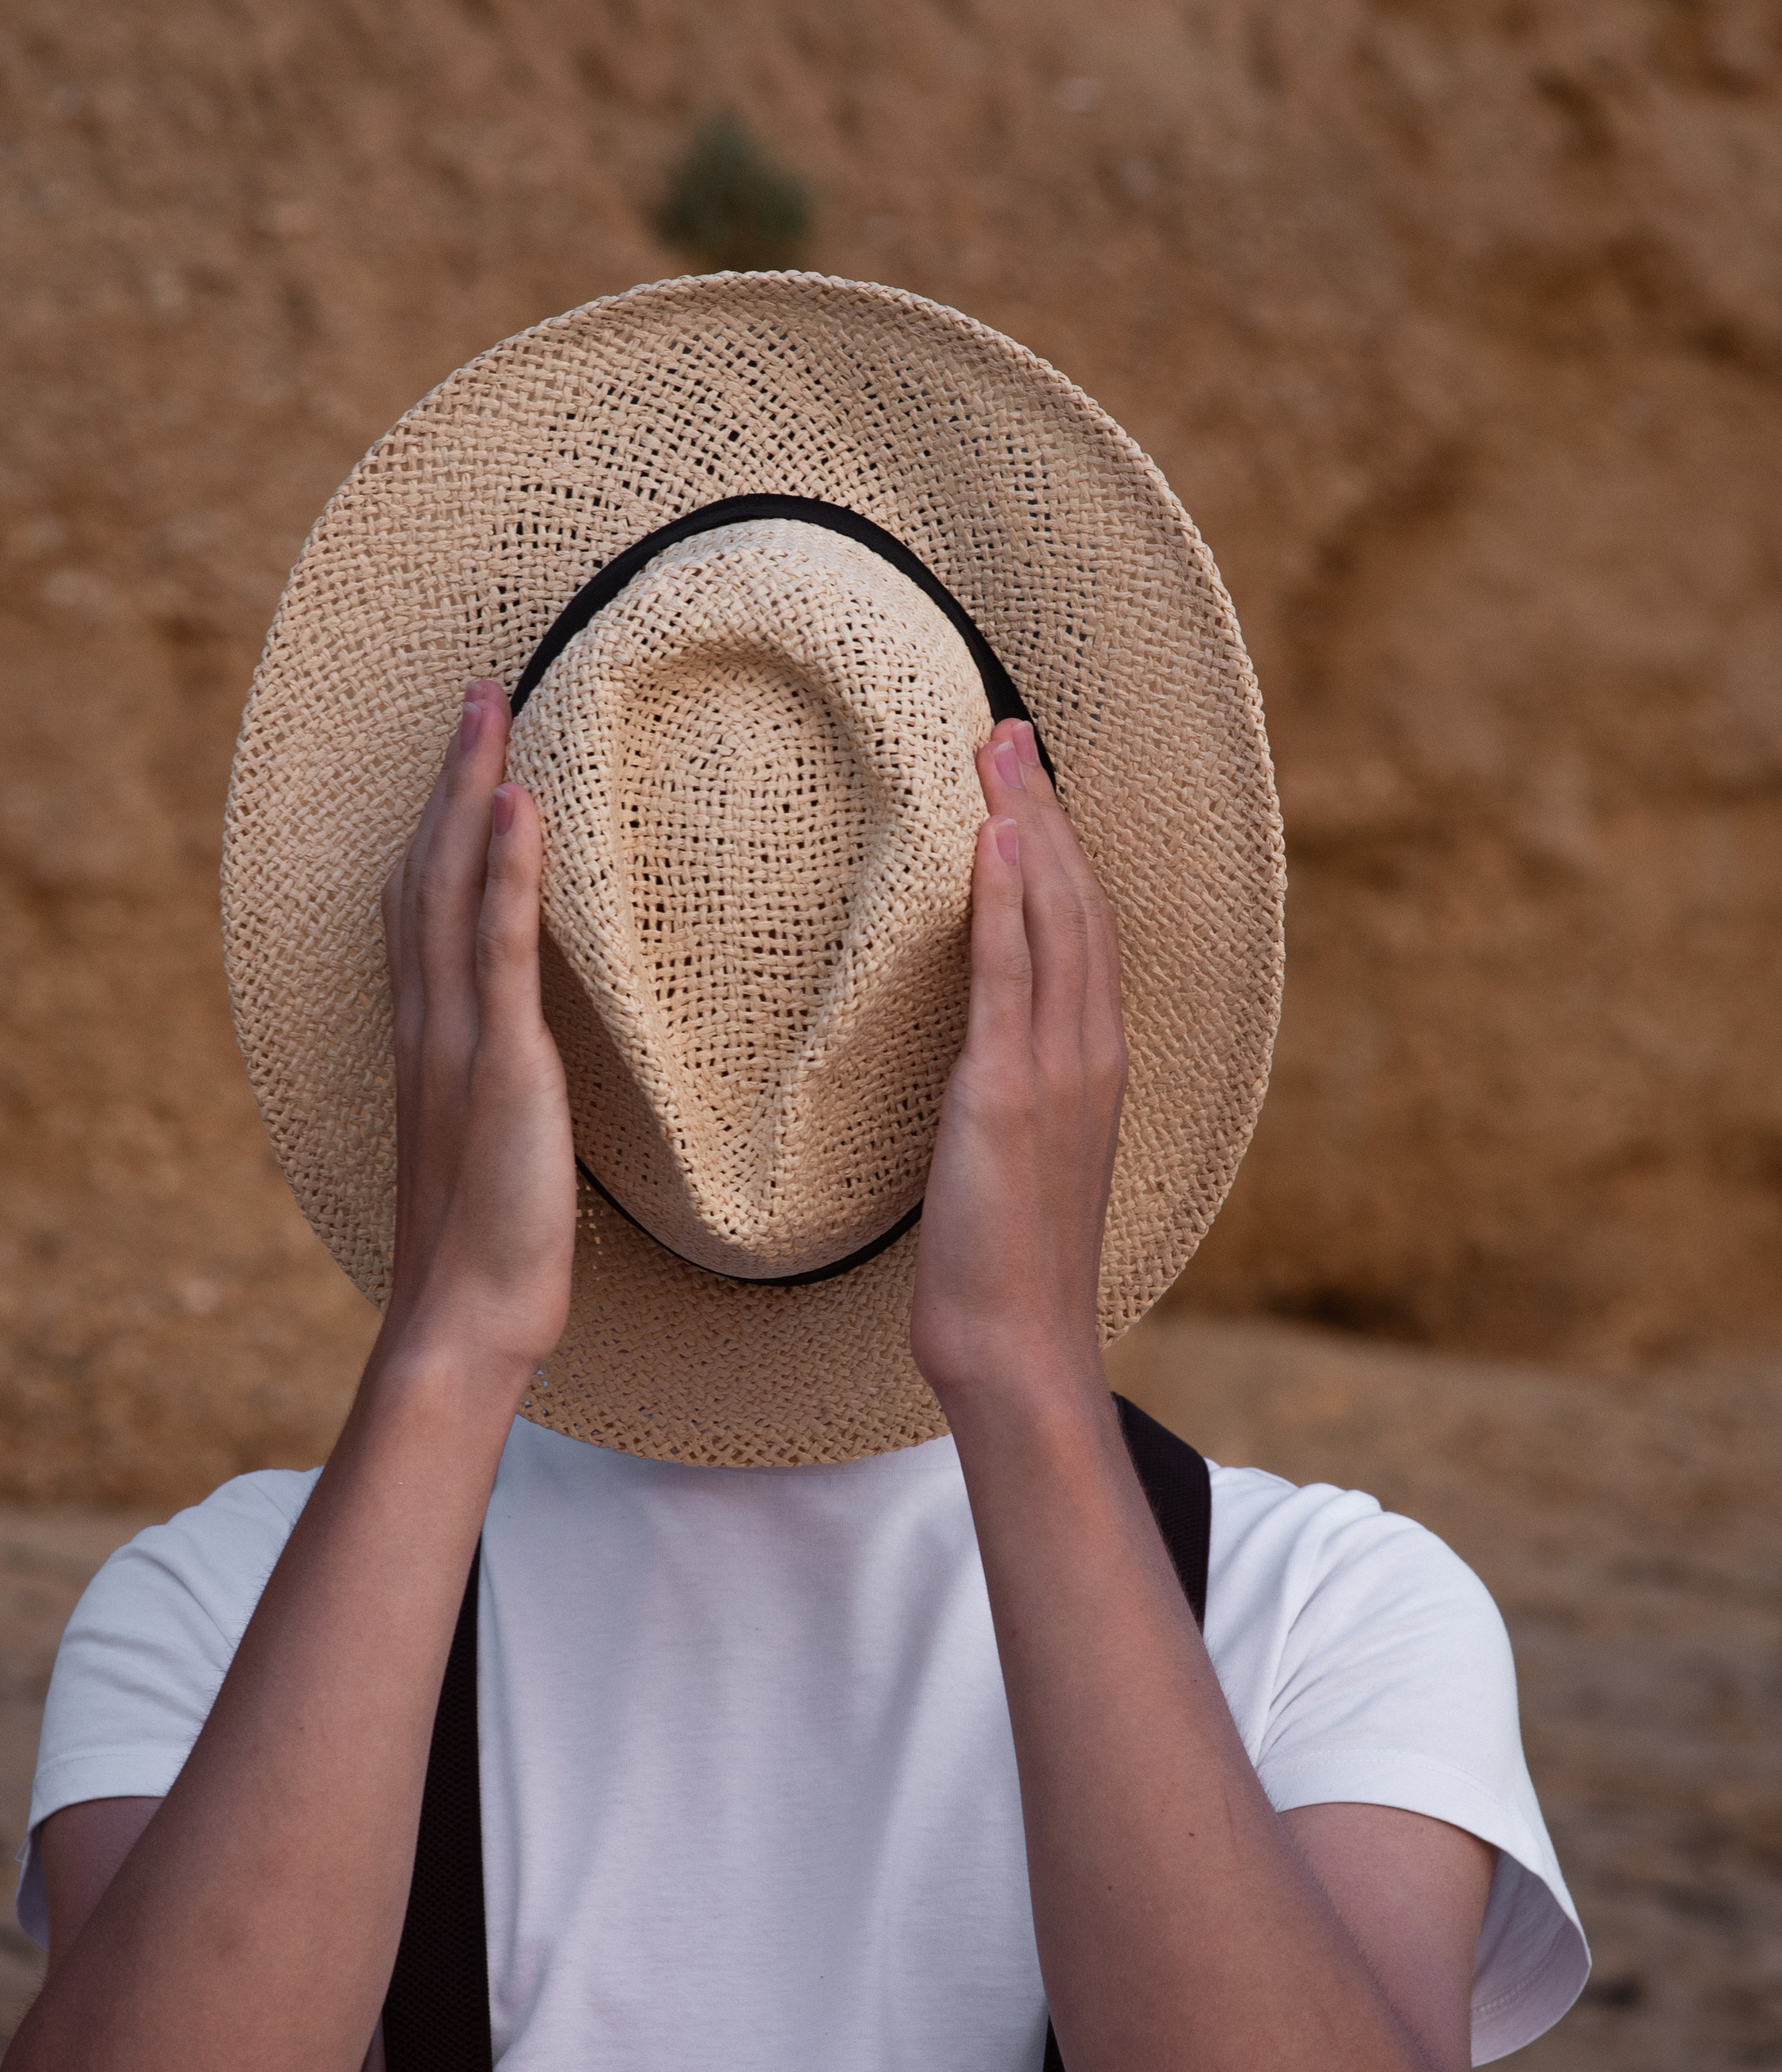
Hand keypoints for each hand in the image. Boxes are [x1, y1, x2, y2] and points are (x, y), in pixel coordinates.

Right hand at [377, 678, 575, 1381]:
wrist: (468, 1316)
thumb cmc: (492, 1245)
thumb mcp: (500, 1142)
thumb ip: (504, 1082)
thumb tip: (526, 1048)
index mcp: (427, 1040)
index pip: (424, 906)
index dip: (441, 823)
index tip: (467, 753)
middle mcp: (426, 1025)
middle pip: (427, 873)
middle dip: (449, 777)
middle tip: (477, 690)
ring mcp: (456, 1041)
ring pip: (452, 892)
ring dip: (470, 793)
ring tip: (492, 712)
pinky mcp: (499, 1067)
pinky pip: (498, 953)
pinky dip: (505, 874)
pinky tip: (518, 807)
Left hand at [909, 720, 1126, 1412]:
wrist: (1016, 1344)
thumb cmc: (1005, 1269)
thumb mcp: (1012, 1162)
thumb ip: (1007, 1099)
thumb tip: (976, 1066)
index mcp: (1096, 1068)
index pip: (1085, 932)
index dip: (1060, 849)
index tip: (1028, 782)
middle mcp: (1092, 1056)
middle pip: (1078, 904)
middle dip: (1046, 809)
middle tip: (1008, 727)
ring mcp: (1058, 1072)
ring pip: (1054, 922)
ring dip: (1026, 826)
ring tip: (996, 750)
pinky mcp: (1007, 1096)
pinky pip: (1011, 977)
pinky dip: (1006, 901)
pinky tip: (990, 839)